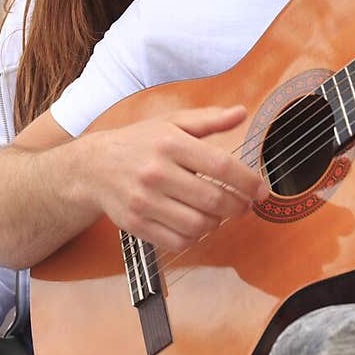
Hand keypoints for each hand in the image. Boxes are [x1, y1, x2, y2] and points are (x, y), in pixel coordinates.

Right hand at [89, 104, 267, 253]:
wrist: (93, 167)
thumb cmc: (139, 143)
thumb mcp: (171, 123)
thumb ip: (208, 119)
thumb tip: (241, 113)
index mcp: (169, 143)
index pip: (220, 166)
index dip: (248, 182)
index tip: (261, 191)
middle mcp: (156, 172)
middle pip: (213, 200)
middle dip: (238, 207)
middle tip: (244, 206)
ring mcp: (144, 201)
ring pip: (198, 225)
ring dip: (216, 223)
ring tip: (218, 214)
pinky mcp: (136, 224)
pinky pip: (178, 241)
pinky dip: (194, 237)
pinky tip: (195, 224)